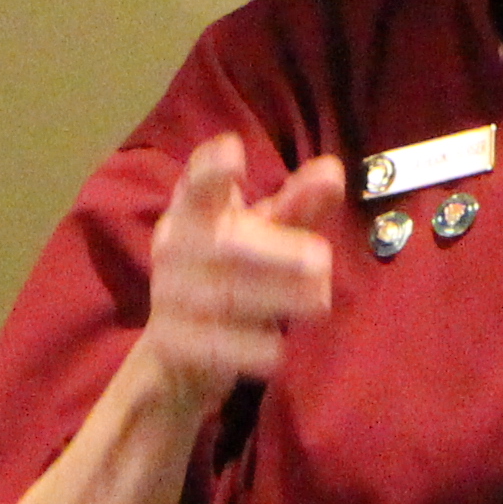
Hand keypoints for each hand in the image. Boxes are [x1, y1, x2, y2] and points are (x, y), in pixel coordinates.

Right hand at [141, 135, 346, 399]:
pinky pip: (216, 346)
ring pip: (227, 296)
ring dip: (279, 298)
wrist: (174, 352)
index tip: (232, 151)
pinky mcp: (172, 342)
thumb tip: (333, 170)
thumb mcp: (261, 235)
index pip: (199, 185)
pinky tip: (279, 349)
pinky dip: (251, 348)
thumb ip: (297, 205)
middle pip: (227, 245)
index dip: (211, 169)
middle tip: (323, 260)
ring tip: (320, 302)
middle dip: (277, 252)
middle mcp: (176, 247)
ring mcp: (169, 295)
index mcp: (193, 211)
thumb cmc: (227, 274)